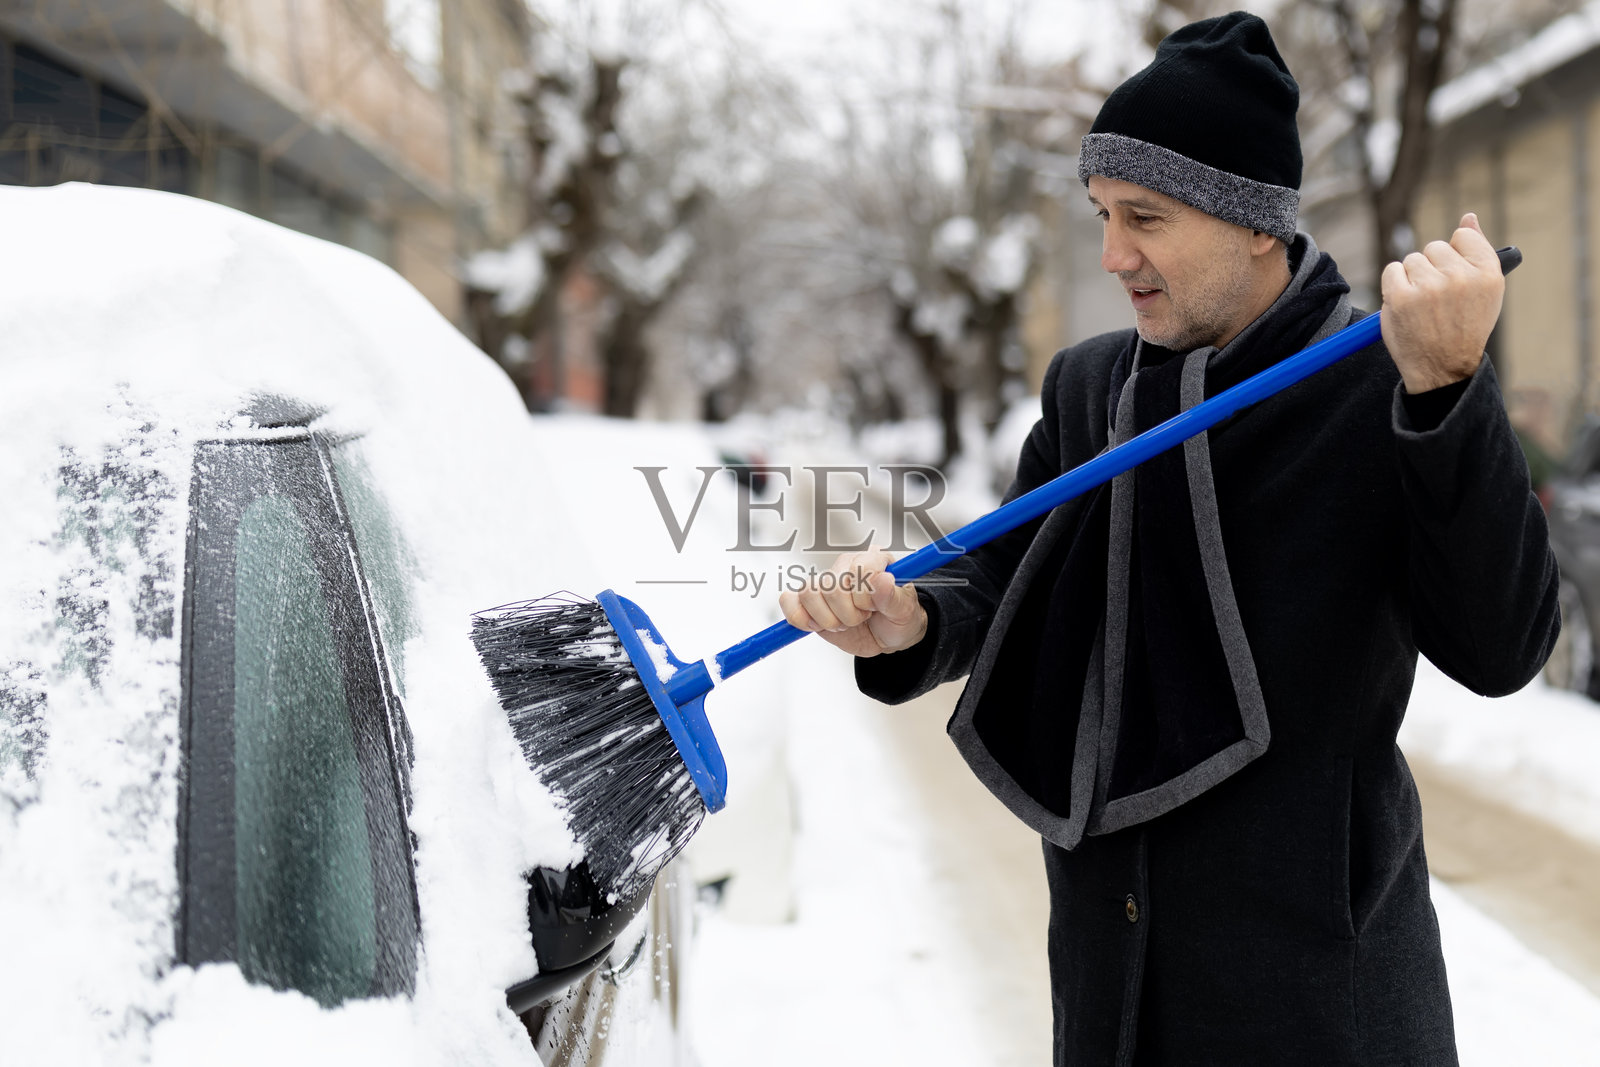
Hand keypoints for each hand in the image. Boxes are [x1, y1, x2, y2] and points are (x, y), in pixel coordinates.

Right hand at [778, 549, 927, 657]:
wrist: (887, 636)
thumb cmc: (898, 618)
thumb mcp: (905, 611)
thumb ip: (893, 597)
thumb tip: (883, 580)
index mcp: (872, 560)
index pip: (857, 570)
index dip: (864, 597)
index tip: (873, 609)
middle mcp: (846, 566)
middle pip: (831, 586)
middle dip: (848, 614)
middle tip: (861, 619)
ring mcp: (826, 582)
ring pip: (809, 592)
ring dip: (827, 619)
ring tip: (843, 623)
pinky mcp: (809, 601)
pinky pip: (788, 600)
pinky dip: (798, 618)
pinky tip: (818, 626)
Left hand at [1380, 212, 1505, 393]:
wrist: (1443, 368)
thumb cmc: (1464, 327)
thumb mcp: (1484, 291)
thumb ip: (1476, 252)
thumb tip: (1469, 217)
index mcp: (1488, 273)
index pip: (1463, 236)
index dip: (1454, 255)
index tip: (1454, 274)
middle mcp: (1461, 278)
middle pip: (1434, 247)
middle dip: (1432, 268)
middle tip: (1437, 298)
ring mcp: (1429, 287)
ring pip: (1412, 259)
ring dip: (1412, 278)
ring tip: (1423, 305)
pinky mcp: (1401, 298)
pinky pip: (1392, 270)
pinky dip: (1394, 285)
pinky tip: (1406, 305)